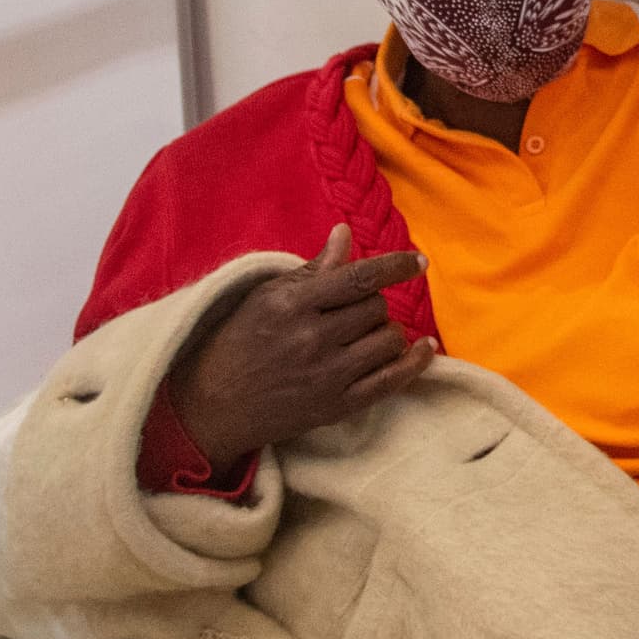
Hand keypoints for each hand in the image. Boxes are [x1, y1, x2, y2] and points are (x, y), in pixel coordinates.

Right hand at [163, 228, 435, 464]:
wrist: (213, 406)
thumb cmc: (238, 342)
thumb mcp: (266, 297)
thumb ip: (312, 268)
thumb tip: (345, 232)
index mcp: (291, 305)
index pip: (359, 277)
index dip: (395, 266)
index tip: (419, 261)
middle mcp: (311, 339)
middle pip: (376, 307)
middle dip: (373, 303)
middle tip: (352, 311)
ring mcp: (327, 376)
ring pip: (389, 339)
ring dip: (386, 331)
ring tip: (365, 333)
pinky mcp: (338, 406)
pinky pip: (393, 380)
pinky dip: (415, 362)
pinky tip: (424, 348)